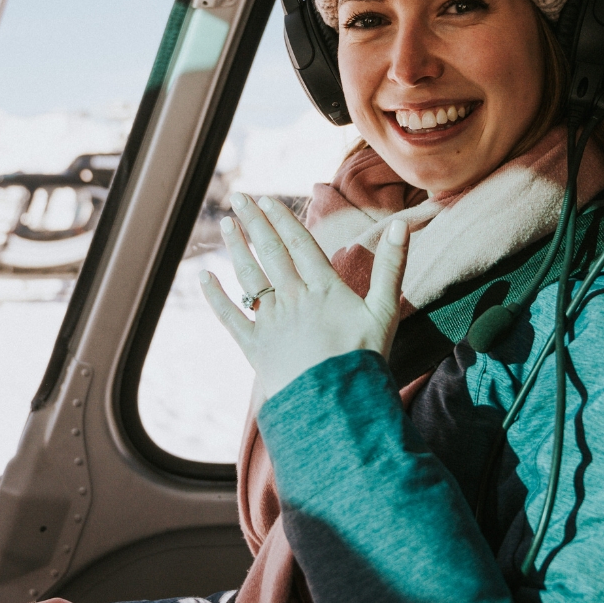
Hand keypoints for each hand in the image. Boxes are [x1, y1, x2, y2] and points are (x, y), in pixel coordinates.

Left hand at [200, 193, 408, 399]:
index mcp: (323, 287)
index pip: (298, 243)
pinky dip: (215, 296)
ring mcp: (271, 322)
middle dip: (253, 222)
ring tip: (225, 225)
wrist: (337, 406)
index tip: (265, 199)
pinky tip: (203, 277)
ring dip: (236, 248)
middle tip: (238, 197)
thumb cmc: (364, 359)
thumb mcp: (386, 310)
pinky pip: (230, 317)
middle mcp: (293, 298)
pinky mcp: (256, 347)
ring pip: (249, 277)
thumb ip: (391, 265)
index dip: (281, 218)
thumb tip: (400, 224)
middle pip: (270, 252)